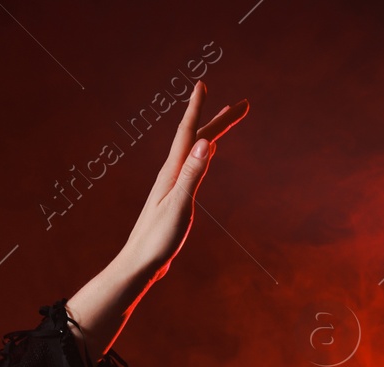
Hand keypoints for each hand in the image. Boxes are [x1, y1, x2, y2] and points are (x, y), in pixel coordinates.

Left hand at [115, 81, 247, 284]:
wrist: (140, 264)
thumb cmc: (157, 239)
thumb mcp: (179, 205)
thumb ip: (192, 174)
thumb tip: (204, 142)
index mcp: (172, 173)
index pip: (187, 133)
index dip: (196, 108)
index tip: (202, 84)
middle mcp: (170, 175)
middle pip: (197, 139)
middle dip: (219, 119)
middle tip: (243, 104)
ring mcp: (172, 186)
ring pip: (196, 151)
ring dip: (212, 133)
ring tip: (224, 121)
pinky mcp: (174, 198)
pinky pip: (193, 166)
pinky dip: (204, 153)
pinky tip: (206, 153)